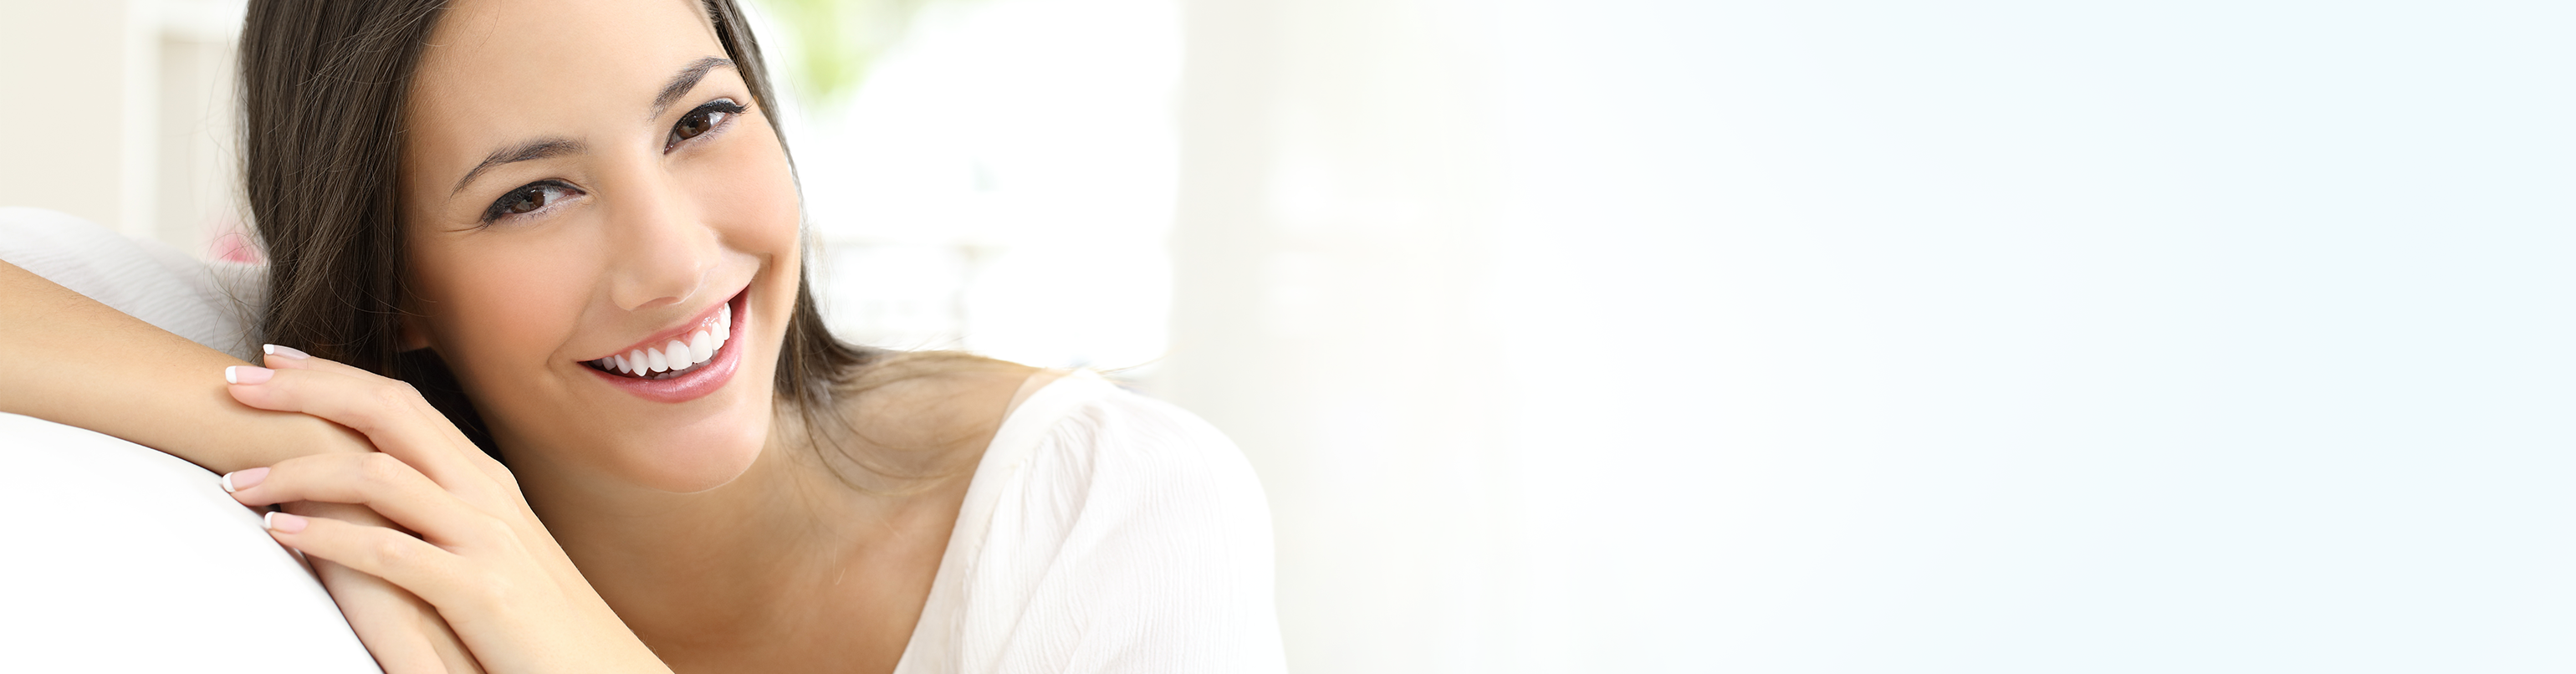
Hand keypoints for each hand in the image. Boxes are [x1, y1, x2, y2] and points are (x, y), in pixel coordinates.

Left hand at [219, 350, 669, 673]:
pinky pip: (389, 551)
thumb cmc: (535, 622)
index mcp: (485, 478)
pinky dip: (327, 537)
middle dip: (303, 391)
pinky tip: (280, 535)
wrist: (601, 671)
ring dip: (296, 470)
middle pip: (385, 413)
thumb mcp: (491, 550)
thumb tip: (371, 491)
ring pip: (377, 476)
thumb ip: (438, 513)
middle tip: (233, 384)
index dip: (332, 374)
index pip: (400, 401)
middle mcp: (486, 493)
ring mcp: (486, 538)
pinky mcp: (481, 590)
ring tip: (238, 483)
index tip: (271, 359)